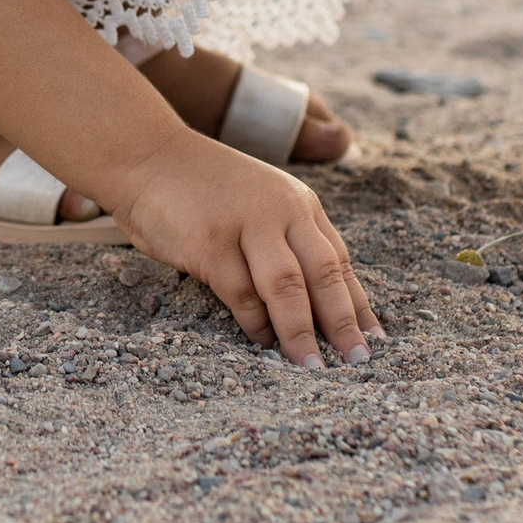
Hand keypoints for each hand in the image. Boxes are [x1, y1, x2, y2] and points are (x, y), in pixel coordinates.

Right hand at [108, 131, 381, 365]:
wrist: (147, 155)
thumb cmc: (202, 190)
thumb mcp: (259, 204)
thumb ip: (286, 242)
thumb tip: (315, 305)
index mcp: (299, 204)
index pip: (339, 260)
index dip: (358, 303)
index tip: (374, 340)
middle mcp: (280, 211)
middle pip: (324, 273)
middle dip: (343, 323)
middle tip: (357, 361)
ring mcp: (246, 225)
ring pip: (288, 287)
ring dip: (301, 332)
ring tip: (311, 366)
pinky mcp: (211, 243)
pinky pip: (242, 293)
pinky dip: (255, 322)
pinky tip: (262, 342)